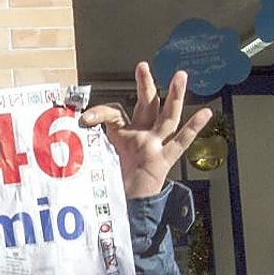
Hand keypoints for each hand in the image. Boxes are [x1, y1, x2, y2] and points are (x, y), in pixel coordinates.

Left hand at [78, 62, 212, 198]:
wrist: (125, 208)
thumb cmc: (113, 182)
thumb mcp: (96, 158)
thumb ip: (86, 146)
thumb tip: (68, 132)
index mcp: (124, 133)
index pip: (115, 112)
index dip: (100, 112)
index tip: (84, 119)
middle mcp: (142, 135)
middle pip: (147, 104)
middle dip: (145, 84)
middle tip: (143, 66)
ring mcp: (155, 146)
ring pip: (167, 117)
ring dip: (175, 96)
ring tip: (181, 76)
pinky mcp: (163, 161)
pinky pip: (180, 143)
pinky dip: (194, 128)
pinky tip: (206, 113)